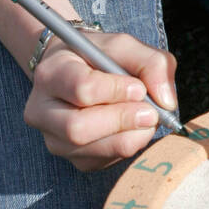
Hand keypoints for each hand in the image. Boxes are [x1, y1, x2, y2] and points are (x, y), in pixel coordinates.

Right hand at [23, 31, 177, 171]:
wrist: (76, 72)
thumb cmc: (99, 57)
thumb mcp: (125, 46)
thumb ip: (151, 63)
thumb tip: (167, 101)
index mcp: (51, 73)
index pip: (81, 89)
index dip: (116, 91)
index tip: (139, 88)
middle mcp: (41, 110)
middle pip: (78, 128)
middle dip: (122, 121)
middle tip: (151, 113)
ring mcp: (53, 139)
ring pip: (91, 150)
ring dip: (129, 136)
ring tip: (146, 118)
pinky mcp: (72, 159)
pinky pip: (102, 162)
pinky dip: (125, 147)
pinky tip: (132, 129)